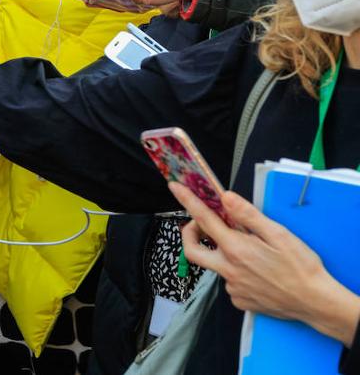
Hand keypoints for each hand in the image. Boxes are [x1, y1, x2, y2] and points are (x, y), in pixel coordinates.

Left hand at [172, 183, 359, 343]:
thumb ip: (248, 215)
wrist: (316, 302)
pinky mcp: (240, 300)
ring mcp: (232, 287)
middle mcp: (228, 269)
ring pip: (217, 266)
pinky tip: (259, 273)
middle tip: (202, 225)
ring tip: (253, 253)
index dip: (187, 201)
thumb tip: (226, 197)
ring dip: (225, 255)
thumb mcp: (279, 235)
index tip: (175, 187)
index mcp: (236, 249)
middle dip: (190, 234)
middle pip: (192, 251)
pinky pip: (231, 283)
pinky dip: (239, 273)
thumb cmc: (301, 266)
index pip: (204, 220)